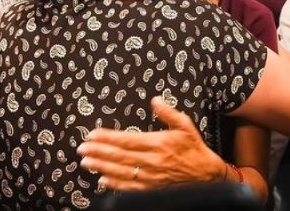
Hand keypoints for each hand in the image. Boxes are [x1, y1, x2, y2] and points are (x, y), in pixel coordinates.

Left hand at [76, 97, 226, 190]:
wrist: (207, 176)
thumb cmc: (194, 149)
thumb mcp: (185, 126)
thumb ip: (168, 113)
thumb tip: (155, 100)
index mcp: (159, 143)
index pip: (127, 140)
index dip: (108, 137)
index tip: (93, 134)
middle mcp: (153, 161)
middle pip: (120, 156)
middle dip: (99, 151)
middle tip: (82, 148)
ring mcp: (151, 177)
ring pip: (121, 172)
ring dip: (101, 167)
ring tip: (86, 162)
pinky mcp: (152, 189)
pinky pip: (129, 187)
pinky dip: (114, 184)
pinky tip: (102, 179)